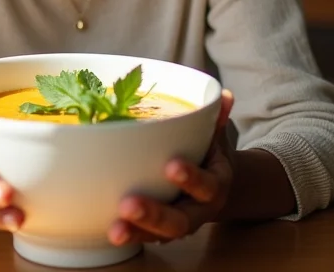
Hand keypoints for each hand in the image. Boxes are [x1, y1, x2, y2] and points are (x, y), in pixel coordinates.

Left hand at [108, 89, 234, 246]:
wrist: (216, 187)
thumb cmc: (209, 154)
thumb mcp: (217, 137)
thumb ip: (217, 118)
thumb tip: (223, 95)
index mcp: (215, 185)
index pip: (206, 185)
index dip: (191, 178)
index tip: (171, 165)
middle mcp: (199, 210)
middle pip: (180, 220)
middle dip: (154, 214)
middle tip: (128, 204)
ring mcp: (180, 223)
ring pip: (161, 234)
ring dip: (137, 231)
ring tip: (115, 228)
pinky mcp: (162, 230)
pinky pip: (147, 237)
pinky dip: (130, 235)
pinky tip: (110, 230)